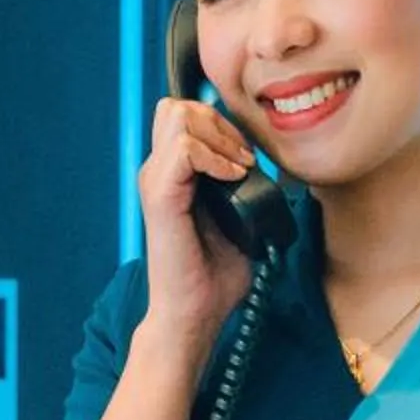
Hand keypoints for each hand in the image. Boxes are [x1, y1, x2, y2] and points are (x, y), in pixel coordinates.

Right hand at [136, 94, 258, 354]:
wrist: (194, 313)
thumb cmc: (215, 274)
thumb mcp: (236, 217)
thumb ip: (241, 185)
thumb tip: (264, 164)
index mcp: (171, 174)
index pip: (184, 114)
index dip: (219, 123)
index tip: (245, 159)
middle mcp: (157, 172)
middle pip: (178, 107)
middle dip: (218, 123)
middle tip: (242, 161)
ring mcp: (155, 182)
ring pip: (178, 116)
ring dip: (218, 138)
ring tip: (238, 171)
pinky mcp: (160, 198)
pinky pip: (184, 149)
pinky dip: (214, 157)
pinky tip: (233, 180)